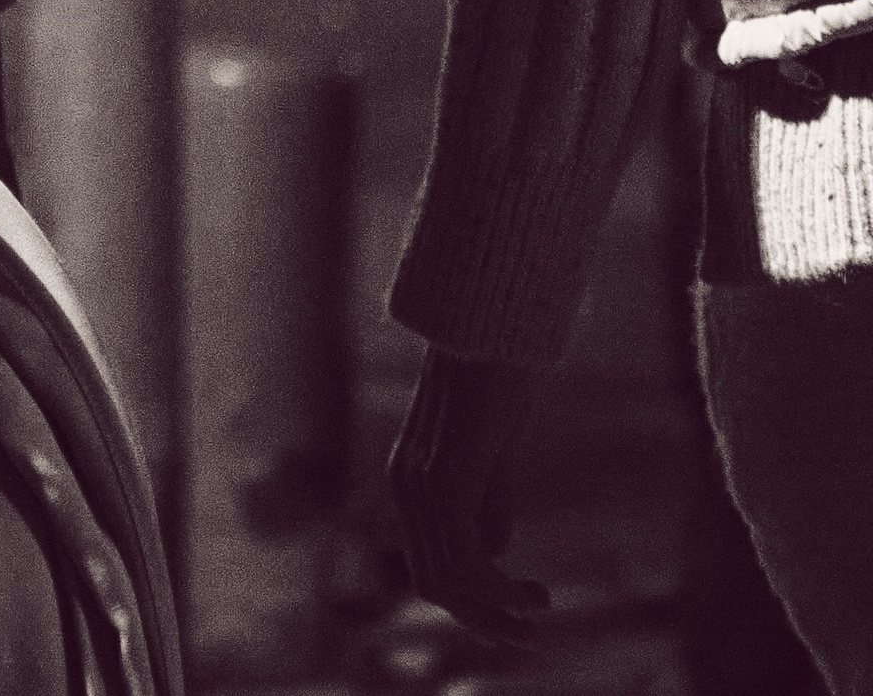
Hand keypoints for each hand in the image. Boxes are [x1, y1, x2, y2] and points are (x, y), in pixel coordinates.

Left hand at [387, 350, 545, 640]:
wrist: (493, 316)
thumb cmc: (499, 371)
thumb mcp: (493, 445)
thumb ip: (490, 494)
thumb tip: (496, 552)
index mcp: (411, 477)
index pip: (431, 563)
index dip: (472, 602)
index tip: (524, 613)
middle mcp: (405, 484)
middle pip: (434, 584)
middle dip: (485, 620)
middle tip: (535, 632)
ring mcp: (419, 482)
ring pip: (447, 582)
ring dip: (497, 612)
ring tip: (542, 610)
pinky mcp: (444, 478)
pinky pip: (464, 561)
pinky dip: (499, 591)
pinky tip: (534, 592)